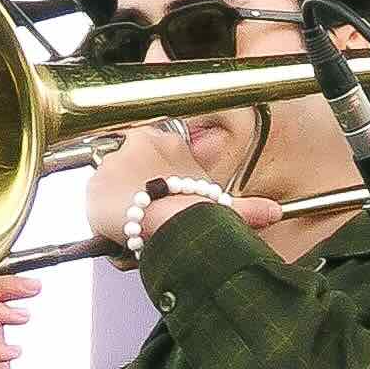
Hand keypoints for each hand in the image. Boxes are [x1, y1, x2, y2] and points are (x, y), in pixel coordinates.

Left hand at [79, 123, 282, 250]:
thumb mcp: (223, 207)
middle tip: (146, 211)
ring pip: (112, 180)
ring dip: (119, 200)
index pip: (156, 144)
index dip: (157, 170)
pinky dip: (102, 214)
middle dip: (136, 185)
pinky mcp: (96, 181)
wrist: (171, 228)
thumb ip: (248, 209)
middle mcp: (141, 141)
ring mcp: (115, 159)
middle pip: (130, 161)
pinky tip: (116, 228)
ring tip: (133, 223)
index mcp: (170, 140)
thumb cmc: (194, 215)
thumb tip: (274, 213)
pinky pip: (95, 198)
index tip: (158, 189)